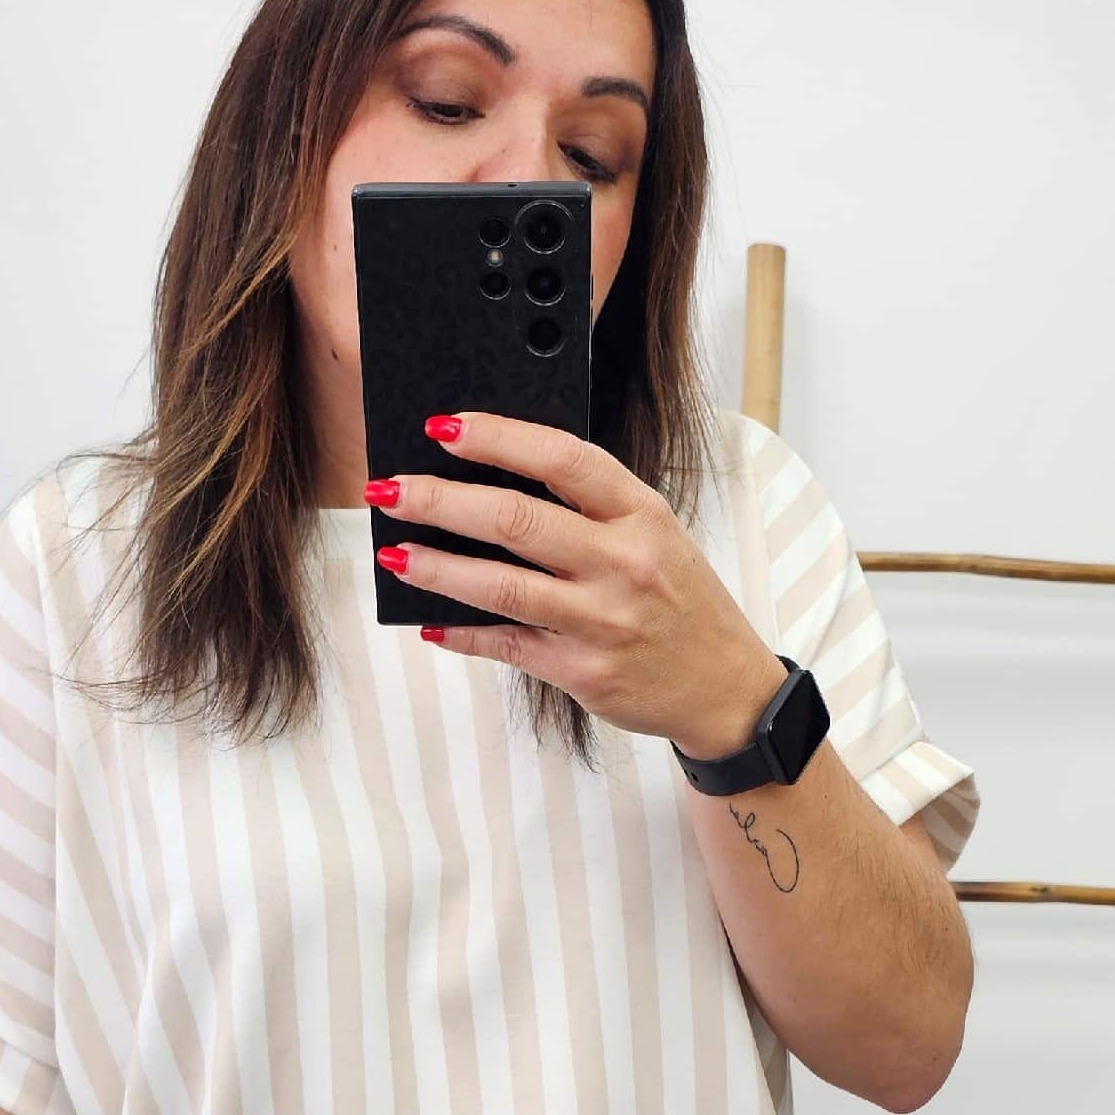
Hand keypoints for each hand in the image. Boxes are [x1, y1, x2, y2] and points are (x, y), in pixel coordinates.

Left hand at [369, 412, 781, 753]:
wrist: (725, 688)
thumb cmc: (679, 603)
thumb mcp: (655, 537)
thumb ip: (590, 511)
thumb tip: (491, 485)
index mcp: (641, 514)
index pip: (562, 458)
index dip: (497, 437)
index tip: (443, 427)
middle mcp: (624, 562)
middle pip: (515, 519)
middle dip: (440, 500)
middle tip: (389, 489)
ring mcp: (604, 620)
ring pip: (501, 585)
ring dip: (437, 567)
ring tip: (393, 555)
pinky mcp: (585, 672)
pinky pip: (507, 645)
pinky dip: (462, 634)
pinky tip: (431, 622)